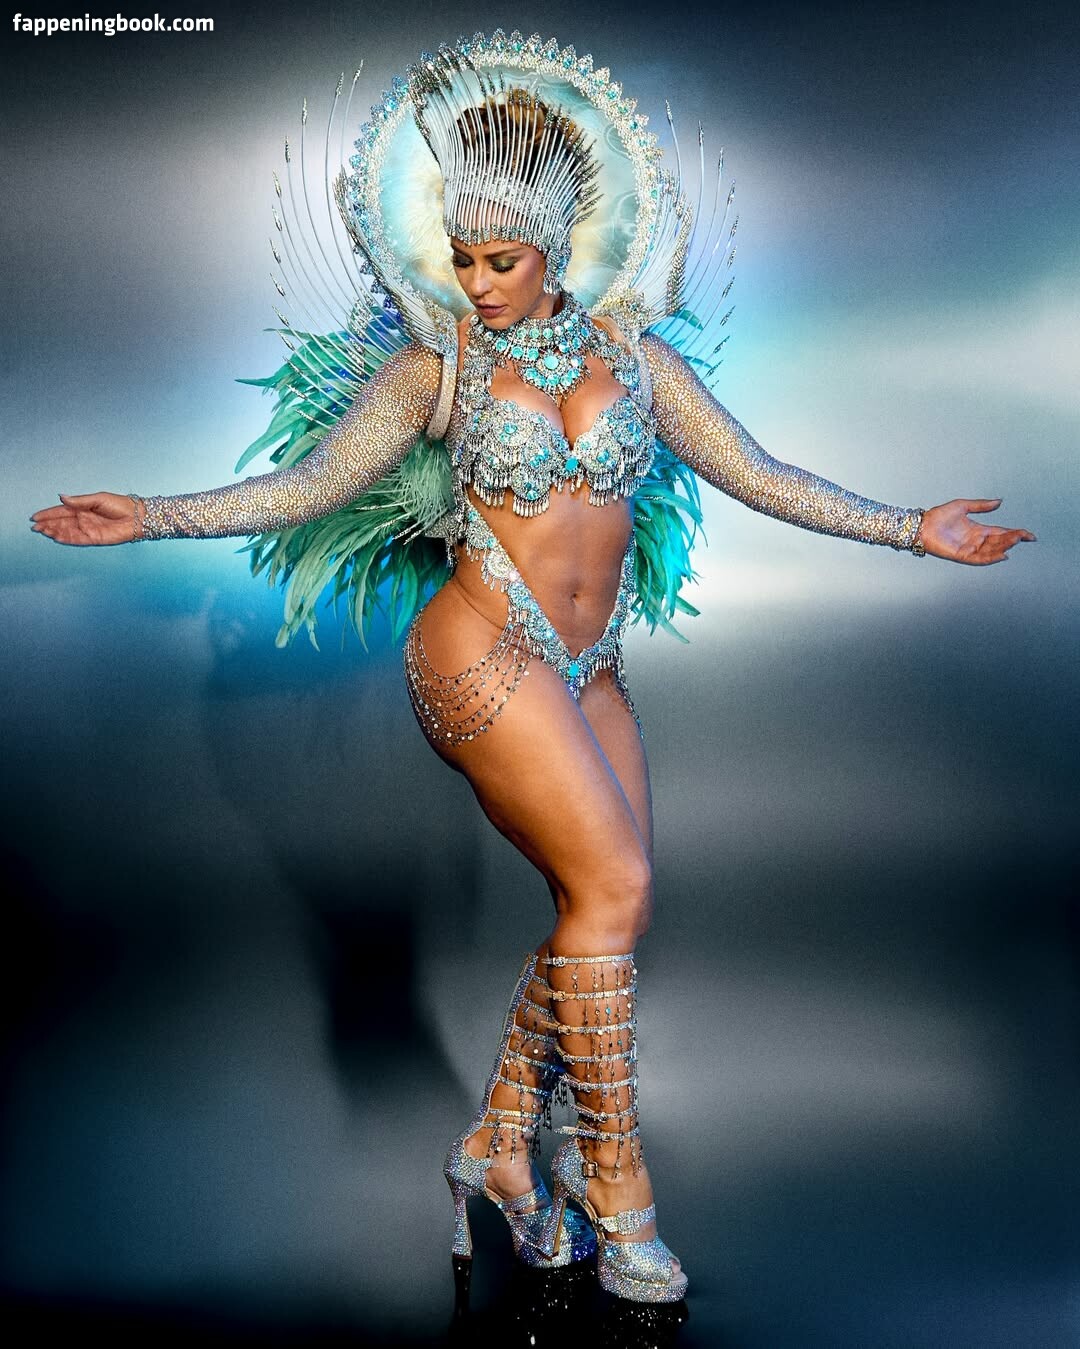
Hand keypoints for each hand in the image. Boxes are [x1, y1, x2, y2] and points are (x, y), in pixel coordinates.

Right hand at [30, 492, 142, 545]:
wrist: (136, 517)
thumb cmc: (120, 505)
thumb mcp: (98, 499)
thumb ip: (79, 501)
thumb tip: (61, 497)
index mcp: (82, 507)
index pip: (61, 511)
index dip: (48, 514)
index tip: (35, 517)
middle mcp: (83, 519)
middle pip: (61, 522)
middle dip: (47, 525)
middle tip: (35, 527)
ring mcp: (88, 529)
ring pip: (67, 532)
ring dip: (54, 532)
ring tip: (43, 532)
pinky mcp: (94, 539)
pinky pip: (77, 540)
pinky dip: (66, 539)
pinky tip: (56, 538)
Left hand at [917, 498, 1035, 564]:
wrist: (922, 525)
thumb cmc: (938, 516)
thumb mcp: (963, 506)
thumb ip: (981, 505)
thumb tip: (999, 501)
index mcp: (978, 529)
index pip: (1001, 533)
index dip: (1016, 534)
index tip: (1029, 535)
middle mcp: (976, 540)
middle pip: (999, 542)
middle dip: (1012, 540)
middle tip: (1024, 536)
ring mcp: (970, 549)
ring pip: (992, 550)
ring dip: (1004, 547)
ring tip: (1015, 542)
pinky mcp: (962, 556)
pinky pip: (979, 559)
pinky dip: (991, 558)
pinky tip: (1002, 555)